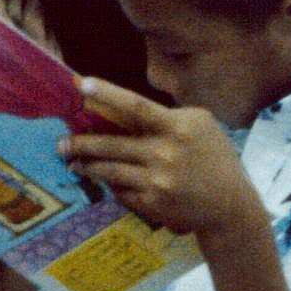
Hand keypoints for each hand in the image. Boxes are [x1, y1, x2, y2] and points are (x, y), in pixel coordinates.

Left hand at [61, 78, 267, 239]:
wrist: (229, 205)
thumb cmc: (214, 157)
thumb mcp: (199, 125)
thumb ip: (164, 116)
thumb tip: (121, 112)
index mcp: (177, 127)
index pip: (135, 106)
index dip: (106, 94)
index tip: (80, 85)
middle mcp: (164, 153)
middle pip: (112, 144)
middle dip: (81, 143)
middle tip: (61, 143)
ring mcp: (157, 181)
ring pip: (110, 170)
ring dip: (87, 166)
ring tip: (73, 162)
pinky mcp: (152, 203)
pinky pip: (121, 191)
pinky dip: (110, 184)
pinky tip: (103, 180)